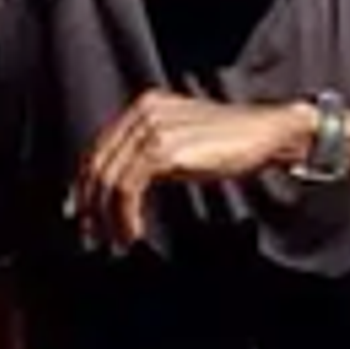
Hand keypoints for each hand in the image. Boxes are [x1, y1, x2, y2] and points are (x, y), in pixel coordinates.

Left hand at [70, 91, 306, 248]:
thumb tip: (115, 193)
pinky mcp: (162, 148)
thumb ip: (147, 159)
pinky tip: (134, 232)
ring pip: (110, 179)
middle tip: (94, 237)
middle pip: (98, 164)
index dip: (85, 186)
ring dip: (109, 218)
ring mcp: (150, 127)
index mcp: (142, 107)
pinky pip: (128, 187)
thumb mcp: (179, 146)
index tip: (84, 216)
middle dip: (92, 207)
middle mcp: (141, 112)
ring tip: (117, 241)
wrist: (265, 134)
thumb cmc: (228, 145)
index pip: (99, 148)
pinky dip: (125, 215)